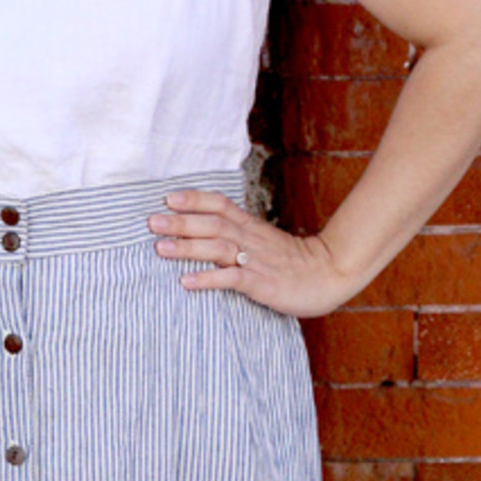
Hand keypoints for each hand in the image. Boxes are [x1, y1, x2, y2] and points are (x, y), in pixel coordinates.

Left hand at [149, 190, 353, 319]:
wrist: (329, 274)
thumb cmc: (291, 261)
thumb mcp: (262, 241)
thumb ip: (236, 234)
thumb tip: (203, 232)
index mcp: (250, 226)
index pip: (219, 204)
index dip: (194, 199)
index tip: (168, 197)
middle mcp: (250, 238)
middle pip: (212, 224)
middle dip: (180, 222)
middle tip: (151, 221)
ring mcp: (255, 260)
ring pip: (217, 247)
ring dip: (187, 247)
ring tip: (160, 248)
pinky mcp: (261, 283)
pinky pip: (231, 279)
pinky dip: (208, 279)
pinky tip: (186, 282)